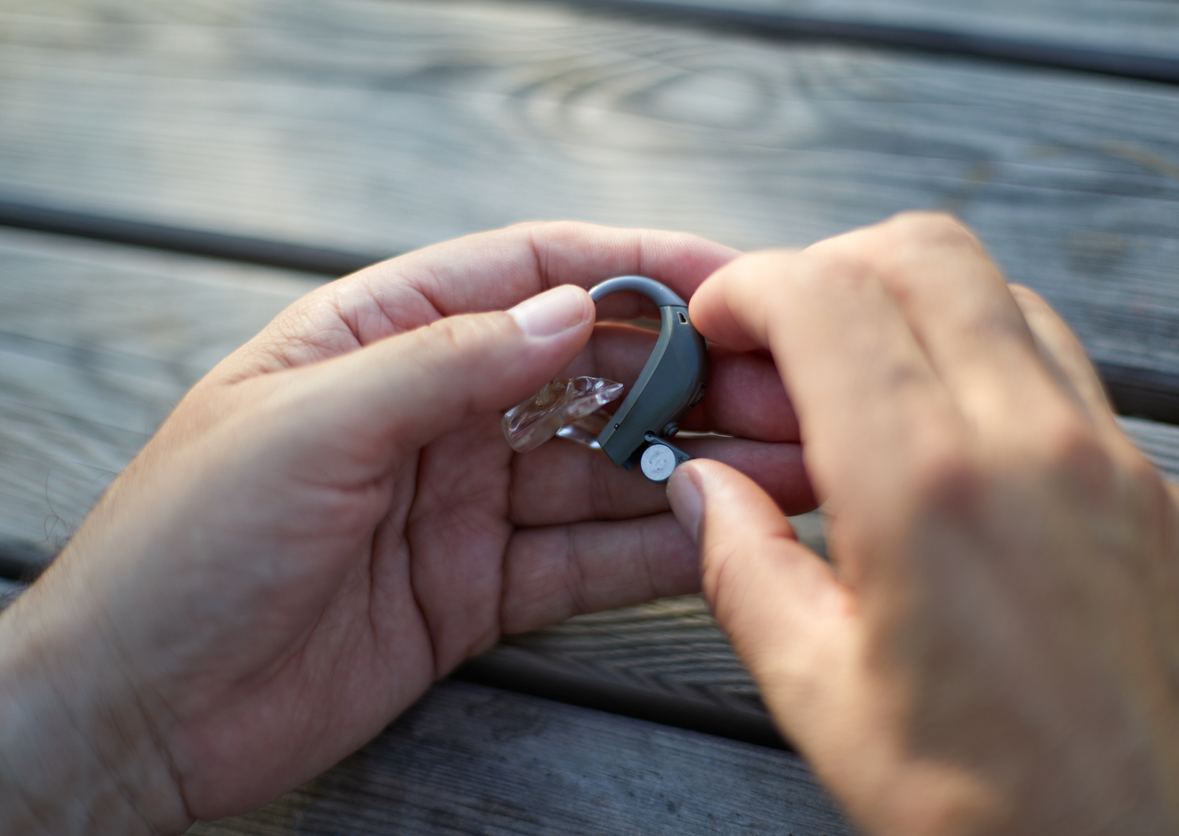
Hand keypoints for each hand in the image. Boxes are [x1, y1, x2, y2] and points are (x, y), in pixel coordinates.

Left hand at [0, 222, 808, 832]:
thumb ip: (445, 362)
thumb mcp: (309, 426)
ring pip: (598, 470)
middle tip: (785, 390)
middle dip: (686, 376)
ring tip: (787, 466)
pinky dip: (652, 549)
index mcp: (375, 337)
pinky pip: (581, 558)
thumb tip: (575, 308)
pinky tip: (720, 536)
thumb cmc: (187, 548)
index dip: (631, 267)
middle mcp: (430, 410)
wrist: (136, 715)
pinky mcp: (476, 587)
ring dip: (689, 465)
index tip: (728, 280)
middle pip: (583, 373)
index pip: (525, 274)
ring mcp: (461, 502)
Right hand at [669, 213, 1178, 834]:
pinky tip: (945, 443)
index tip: (719, 325)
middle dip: (829, 266)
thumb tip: (703, 487)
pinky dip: (986, 363)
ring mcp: (1113, 463)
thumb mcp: (817, 693)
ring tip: (859, 390)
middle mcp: (1033, 447)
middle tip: (781, 341)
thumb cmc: (982, 812)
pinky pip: (1064, 371)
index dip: (751, 288)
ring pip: (1003, 294)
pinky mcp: (1159, 495)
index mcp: (927, 492)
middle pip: (924, 252)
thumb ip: (742, 564)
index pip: (826, 298)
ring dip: (911, 307)